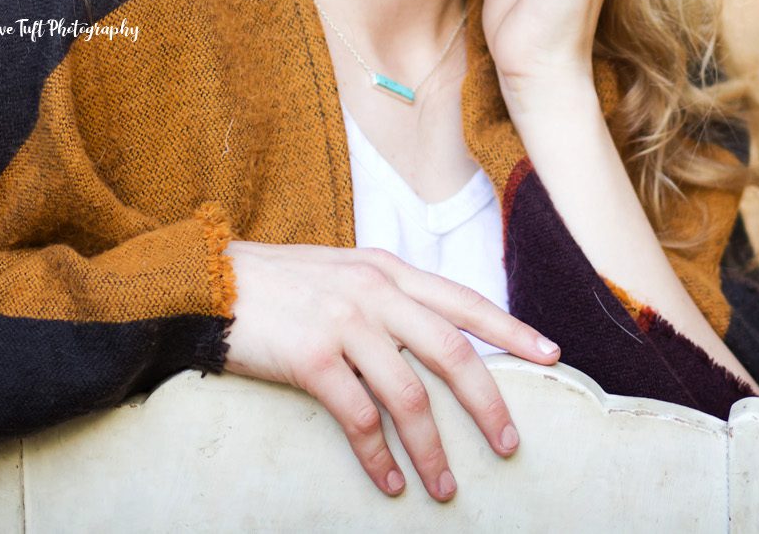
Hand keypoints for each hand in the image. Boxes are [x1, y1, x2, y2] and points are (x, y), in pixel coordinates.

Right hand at [220, 240, 562, 501]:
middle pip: (452, 353)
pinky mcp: (312, 358)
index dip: (511, 331)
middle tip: (509, 445)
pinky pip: (359, 419)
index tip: (551, 356)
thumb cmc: (273, 284)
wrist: (207, 282)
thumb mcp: (338, 271)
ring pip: (410, 396)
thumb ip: (382, 294)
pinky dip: (379, 457)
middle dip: (488, 405)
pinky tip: (390, 482)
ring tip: (445, 488)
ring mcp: (344, 323)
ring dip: (433, 450)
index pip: (465, 301)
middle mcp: (374, 292)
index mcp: (386, 270)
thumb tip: (426, 331)